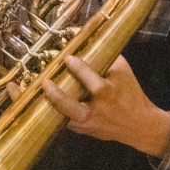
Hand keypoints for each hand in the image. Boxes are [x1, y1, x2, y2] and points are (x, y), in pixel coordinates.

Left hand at [39, 55, 169, 157]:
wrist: (139, 125)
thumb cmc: (131, 94)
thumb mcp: (123, 72)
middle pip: (74, 109)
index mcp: (109, 94)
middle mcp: (96, 111)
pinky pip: (61, 121)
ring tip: (30, 92)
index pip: (94, 84)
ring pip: (63, 119)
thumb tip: (87, 39)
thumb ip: (107, 57)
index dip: (80, 70)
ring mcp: (87, 124)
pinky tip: (34, 100)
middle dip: (58, 97)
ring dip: (46, 105)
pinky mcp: (81, 130)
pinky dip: (49, 111)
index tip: (68, 57)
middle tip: (45, 82)